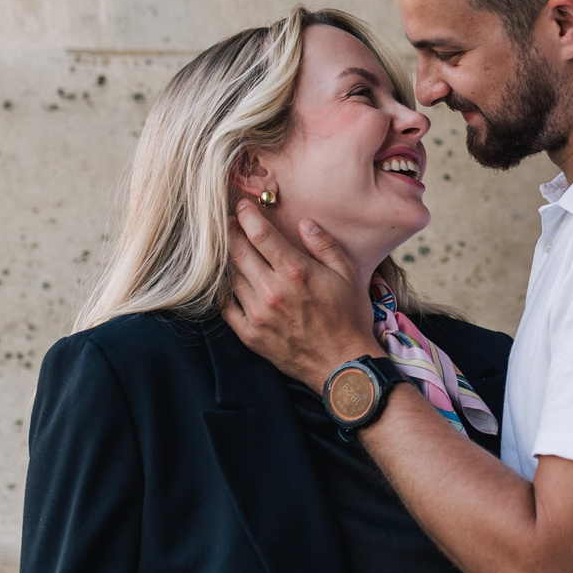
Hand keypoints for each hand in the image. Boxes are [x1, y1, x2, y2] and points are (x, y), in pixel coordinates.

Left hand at [223, 198, 381, 385]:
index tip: (242, 206)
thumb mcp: (348, 274)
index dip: (247, 216)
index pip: (260, 234)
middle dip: (230, 232)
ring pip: (230, 277)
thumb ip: (325, 245)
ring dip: (226, 259)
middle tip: (228, 222)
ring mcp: (257, 314)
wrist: (343, 366)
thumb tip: (304, 223)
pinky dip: (222, 290)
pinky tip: (226, 281)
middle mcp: (272, 290)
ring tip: (227, 247)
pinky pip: (225, 306)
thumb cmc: (349, 318)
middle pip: (238, 252)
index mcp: (296, 272)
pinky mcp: (250, 334)